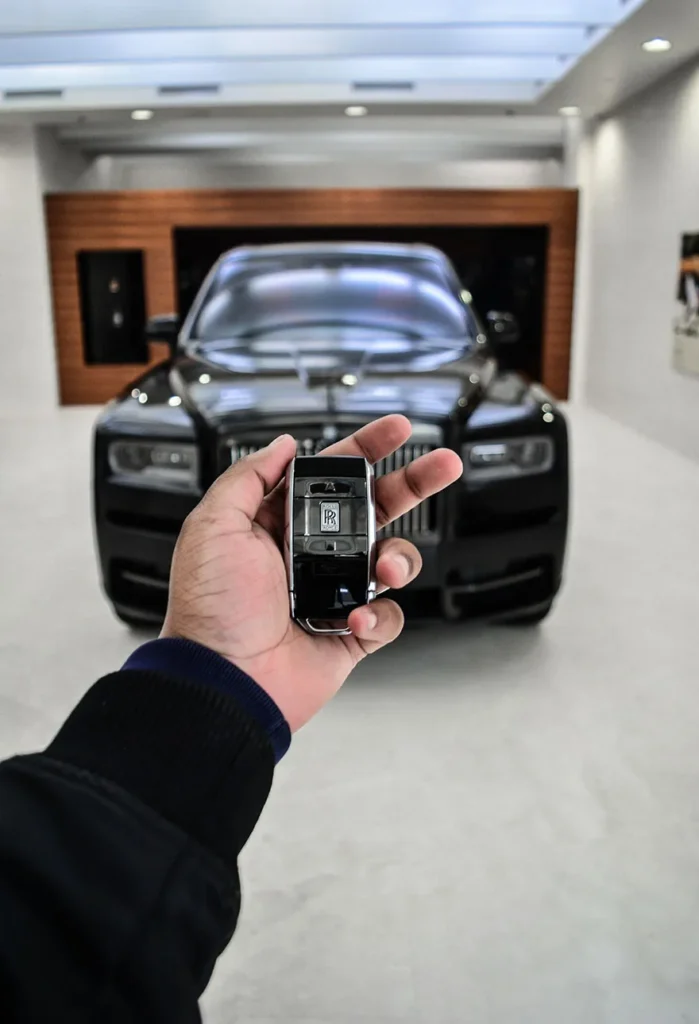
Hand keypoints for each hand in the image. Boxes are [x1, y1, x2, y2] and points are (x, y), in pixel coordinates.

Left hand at [161, 416, 461, 730]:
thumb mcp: (213, 526)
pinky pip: (388, 616)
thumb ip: (248, 478)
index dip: (365, 449)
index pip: (331, 477)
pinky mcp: (351, 632)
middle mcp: (311, 554)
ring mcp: (335, 593)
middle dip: (413, 484)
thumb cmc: (212, 609)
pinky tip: (354, 619)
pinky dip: (379, 616)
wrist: (224, 680)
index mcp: (279, 525)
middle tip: (444, 465)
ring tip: (383, 571)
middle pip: (375, 509)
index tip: (397, 430)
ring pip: (390, 560)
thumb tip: (282, 446)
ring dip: (397, 559)